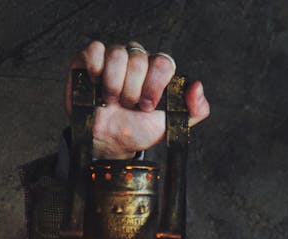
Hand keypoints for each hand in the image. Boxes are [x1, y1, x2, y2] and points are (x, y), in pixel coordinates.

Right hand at [65, 40, 210, 159]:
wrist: (108, 141)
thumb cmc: (139, 131)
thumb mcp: (172, 125)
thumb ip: (195, 110)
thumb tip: (197, 85)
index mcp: (158, 71)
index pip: (163, 63)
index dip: (155, 85)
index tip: (147, 106)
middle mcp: (138, 59)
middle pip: (139, 59)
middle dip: (133, 90)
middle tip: (129, 106)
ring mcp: (114, 57)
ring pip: (118, 53)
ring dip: (114, 84)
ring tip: (111, 101)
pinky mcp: (90, 58)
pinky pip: (95, 49)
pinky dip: (96, 68)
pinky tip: (96, 83)